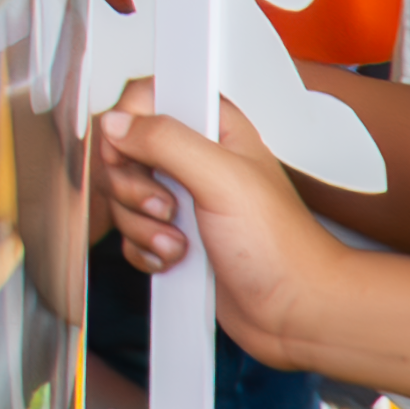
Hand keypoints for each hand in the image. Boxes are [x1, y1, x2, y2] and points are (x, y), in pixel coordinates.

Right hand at [90, 87, 338, 366]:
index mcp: (214, 126)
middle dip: (133, 187)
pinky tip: (175, 257)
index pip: (146, 98)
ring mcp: (183, 197)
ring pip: (124, 196)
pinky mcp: (174, 234)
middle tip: (168, 206)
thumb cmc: (281, 247)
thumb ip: (167, 141)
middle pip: (124, 150)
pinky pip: (131, 233)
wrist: (292, 310)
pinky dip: (145, 250)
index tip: (131, 154)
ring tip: (179, 239)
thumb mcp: (223, 180)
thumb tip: (117, 124)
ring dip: (143, 225)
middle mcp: (195, 157)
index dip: (128, 125)